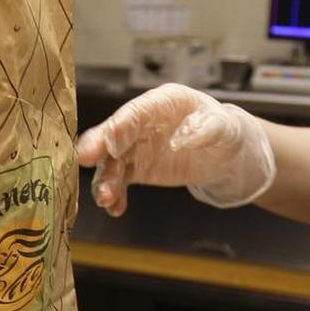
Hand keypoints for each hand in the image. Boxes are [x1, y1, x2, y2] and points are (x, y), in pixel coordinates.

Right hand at [76, 83, 274, 215]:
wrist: (224, 154)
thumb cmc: (224, 131)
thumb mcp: (224, 127)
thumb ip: (206, 128)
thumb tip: (184, 139)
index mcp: (163, 102)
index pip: (137, 111)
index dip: (121, 124)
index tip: (108, 138)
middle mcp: (143, 122)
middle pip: (115, 133)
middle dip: (99, 146)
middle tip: (84, 159)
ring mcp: (137, 146)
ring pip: (113, 161)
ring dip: (106, 179)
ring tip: (106, 199)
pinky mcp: (137, 168)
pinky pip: (120, 181)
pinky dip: (116, 194)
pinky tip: (115, 208)